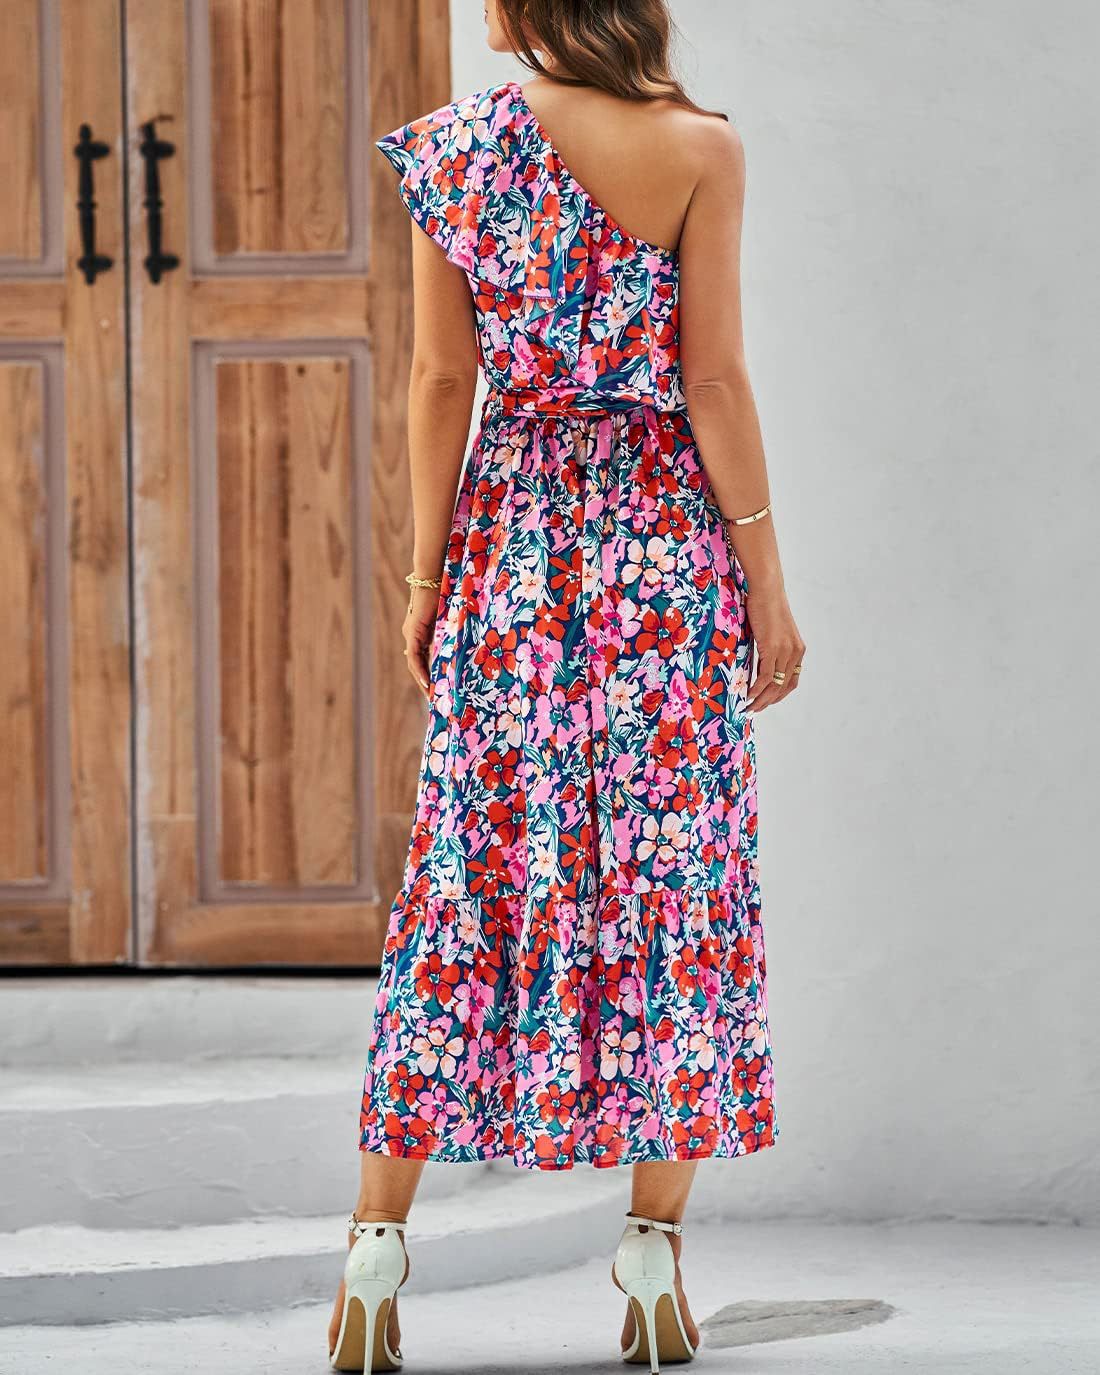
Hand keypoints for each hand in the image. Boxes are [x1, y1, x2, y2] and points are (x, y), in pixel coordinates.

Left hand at [403, 586, 439, 696]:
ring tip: (431, 696)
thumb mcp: (448, 618)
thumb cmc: (443, 591)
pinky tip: (427, 683)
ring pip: (414, 664)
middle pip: (416, 665)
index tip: (437, 688)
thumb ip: (449, 631)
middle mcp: (412, 635)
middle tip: (434, 699)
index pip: (422, 658)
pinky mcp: (412, 632)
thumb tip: (461, 644)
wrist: (432, 577)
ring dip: (422, 681)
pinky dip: (420, 671)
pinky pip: (415, 657)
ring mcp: (410, 634)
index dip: (429, 674)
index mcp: (420, 632)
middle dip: (425, 682)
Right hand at [744, 581, 804, 712]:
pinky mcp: (773, 648)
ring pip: (775, 685)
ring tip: (749, 707)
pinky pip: (766, 677)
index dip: (778, 695)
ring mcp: (785, 651)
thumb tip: (758, 661)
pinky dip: (757, 688)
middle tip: (754, 710)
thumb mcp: (770, 632)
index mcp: (797, 650)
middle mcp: (795, 653)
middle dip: (768, 702)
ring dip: (761, 699)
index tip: (764, 702)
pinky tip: (748, 694)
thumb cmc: (765, 606)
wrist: (766, 590)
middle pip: (784, 687)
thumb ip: (769, 648)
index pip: (791, 681)